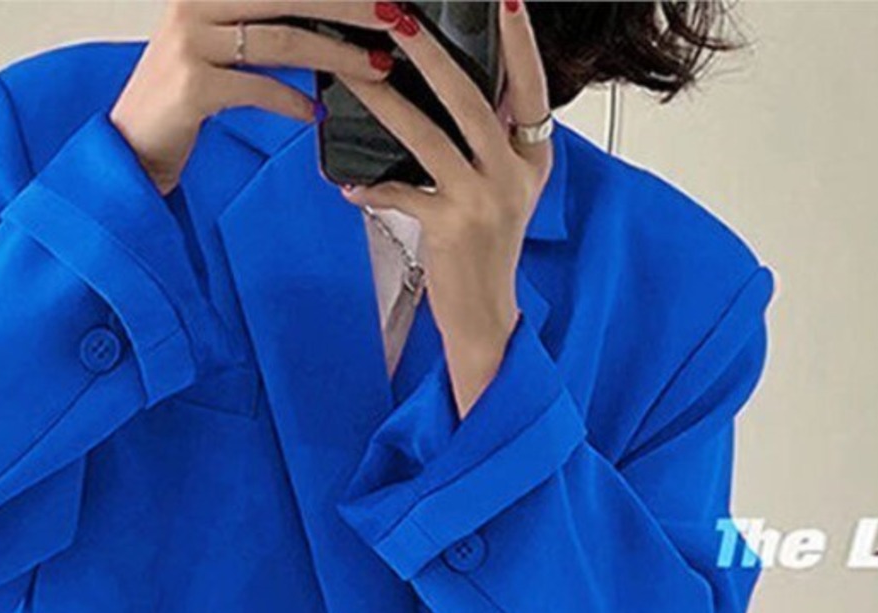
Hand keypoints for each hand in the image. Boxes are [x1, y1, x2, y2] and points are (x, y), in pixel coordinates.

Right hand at [111, 1, 394, 195]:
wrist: (131, 144)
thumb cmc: (184, 96)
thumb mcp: (220, 46)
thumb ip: (262, 25)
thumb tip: (327, 21)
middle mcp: (196, 3)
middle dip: (351, 7)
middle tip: (395, 20)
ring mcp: (192, 41)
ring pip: (283, 40)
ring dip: (337, 56)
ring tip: (374, 68)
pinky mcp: (192, 84)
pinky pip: (257, 88)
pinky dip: (292, 102)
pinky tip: (314, 111)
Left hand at [335, 0, 553, 415]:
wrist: (484, 317)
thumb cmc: (484, 251)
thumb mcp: (501, 190)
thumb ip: (489, 142)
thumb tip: (452, 89)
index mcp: (531, 158)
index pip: (531, 87)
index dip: (521, 42)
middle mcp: (512, 175)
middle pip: (473, 101)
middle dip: (435, 55)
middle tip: (402, 18)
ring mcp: (483, 202)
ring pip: (430, 138)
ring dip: (389, 103)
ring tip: (359, 74)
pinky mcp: (450, 229)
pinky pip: (401, 194)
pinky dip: (372, 187)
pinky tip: (346, 182)